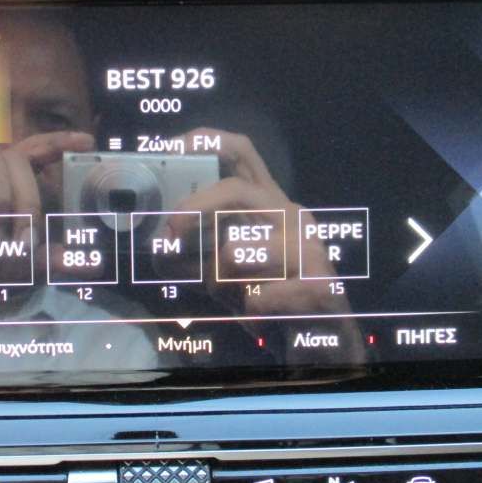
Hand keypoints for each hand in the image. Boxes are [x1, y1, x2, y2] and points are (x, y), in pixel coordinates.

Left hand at [168, 128, 363, 362]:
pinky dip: (246, 313)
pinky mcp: (319, 284)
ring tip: (231, 298)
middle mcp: (291, 215)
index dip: (203, 142)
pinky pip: (257, 298)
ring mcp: (309, 247)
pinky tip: (260, 320)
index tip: (168, 149)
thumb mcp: (221, 271)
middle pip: (236, 192)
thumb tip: (158, 247)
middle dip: (194, 209)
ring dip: (217, 283)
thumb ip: (191, 255)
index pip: (241, 153)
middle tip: (170, 230)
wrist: (323, 339)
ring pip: (236, 253)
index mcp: (269, 203)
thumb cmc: (266, 298)